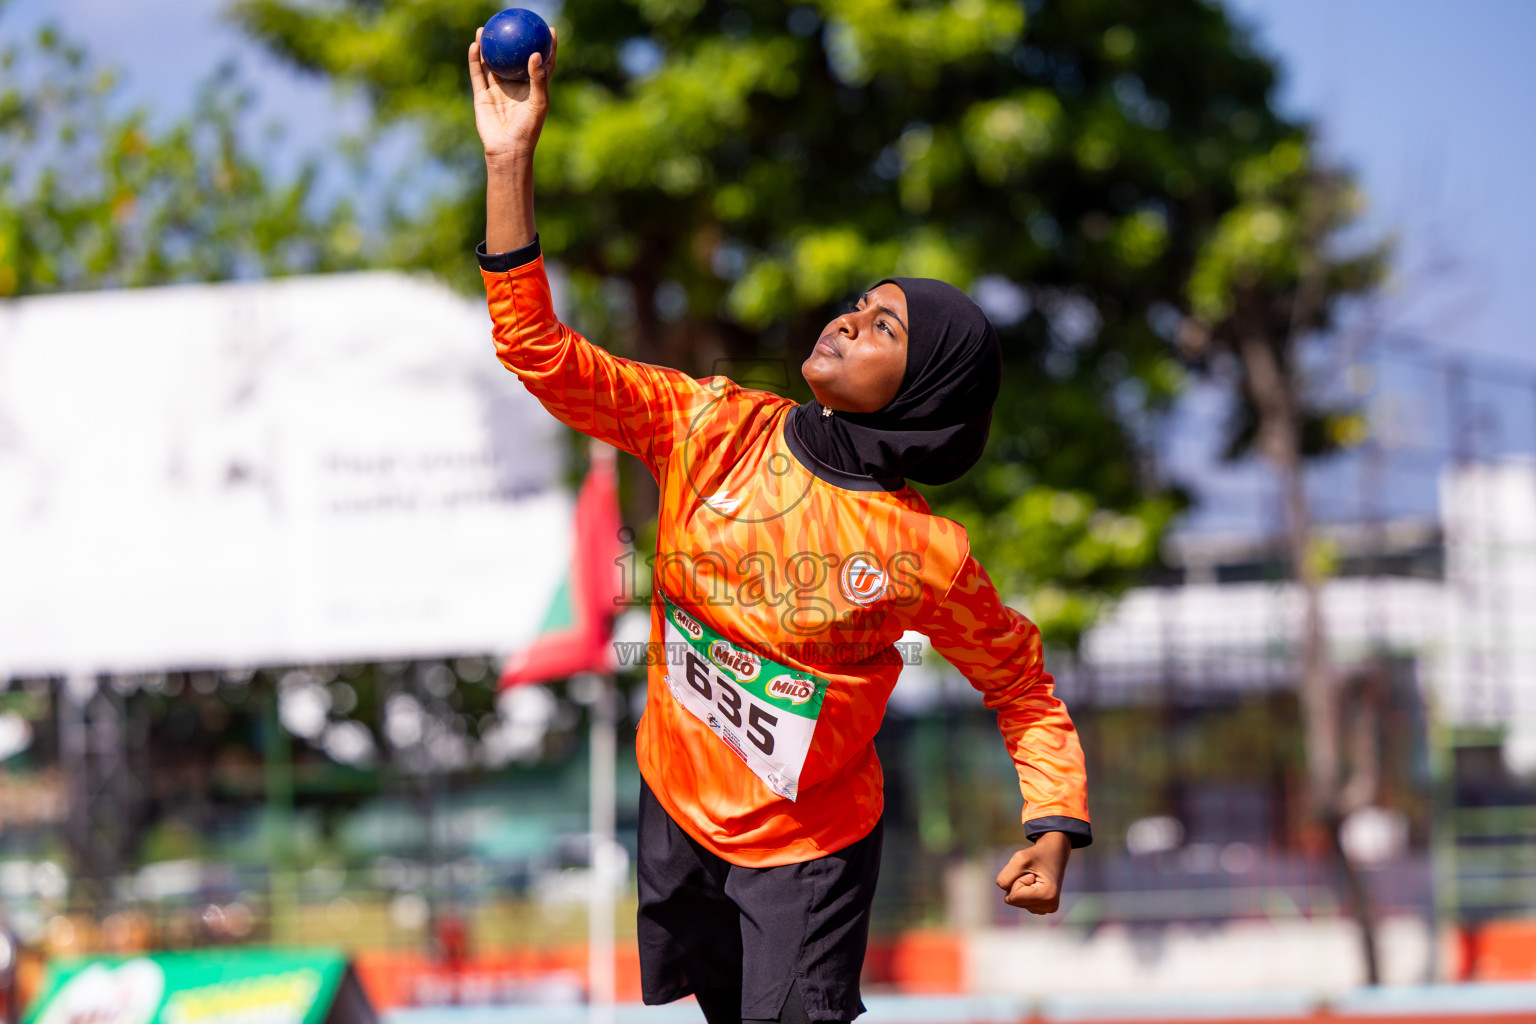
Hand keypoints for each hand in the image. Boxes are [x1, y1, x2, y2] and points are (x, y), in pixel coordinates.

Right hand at [468, 25, 558, 164]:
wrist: (508, 149)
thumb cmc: (528, 129)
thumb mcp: (538, 103)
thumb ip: (539, 79)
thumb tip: (536, 54)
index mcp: (532, 88)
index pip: (541, 63)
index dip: (545, 46)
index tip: (548, 29)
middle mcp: (514, 87)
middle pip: (512, 59)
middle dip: (511, 42)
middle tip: (511, 23)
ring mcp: (497, 91)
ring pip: (491, 64)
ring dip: (488, 47)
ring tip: (486, 29)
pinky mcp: (482, 96)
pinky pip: (478, 74)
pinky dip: (475, 59)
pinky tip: (475, 45)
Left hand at [996, 832, 1070, 914]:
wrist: (1053, 854)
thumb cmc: (1037, 855)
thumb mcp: (1019, 859)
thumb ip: (1005, 877)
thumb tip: (1005, 894)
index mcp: (1047, 896)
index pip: (1013, 897)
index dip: (1016, 880)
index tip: (1030, 872)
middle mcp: (1049, 907)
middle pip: (1013, 901)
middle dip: (1016, 884)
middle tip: (1031, 874)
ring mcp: (1045, 909)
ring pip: (1015, 902)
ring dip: (1019, 887)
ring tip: (1033, 877)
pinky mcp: (1041, 908)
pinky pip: (1019, 902)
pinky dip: (1022, 891)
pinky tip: (1034, 884)